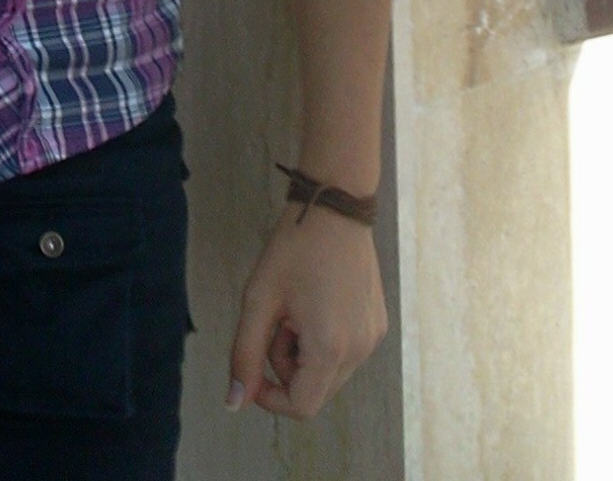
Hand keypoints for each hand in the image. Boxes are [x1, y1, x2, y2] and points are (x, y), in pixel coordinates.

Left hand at [227, 203, 387, 419]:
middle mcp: (360, 348)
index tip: (254, 363)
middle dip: (287, 370)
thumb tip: (234, 402)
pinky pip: (346, 353)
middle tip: (277, 324)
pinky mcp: (377, 323)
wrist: (335, 205)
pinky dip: (325, 343)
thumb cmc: (294, 248)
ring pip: (330, 374)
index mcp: (332, 347)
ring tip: (296, 311)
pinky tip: (316, 305)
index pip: (301, 406)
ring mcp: (373, 336)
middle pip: (316, 393)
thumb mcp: (259, 300)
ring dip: (305, 356)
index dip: (270, 396)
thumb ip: (244, 355)